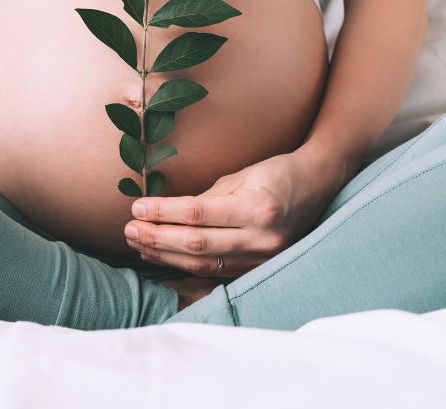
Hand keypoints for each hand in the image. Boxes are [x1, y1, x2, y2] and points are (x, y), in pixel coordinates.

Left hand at [123, 152, 341, 277]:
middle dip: (157, 238)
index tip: (137, 208)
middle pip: (196, 244)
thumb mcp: (241, 177)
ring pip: (202, 263)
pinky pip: (214, 272)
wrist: (317, 187)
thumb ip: (207, 199)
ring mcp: (261, 258)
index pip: (198, 215)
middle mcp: (261, 238)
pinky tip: (162, 257)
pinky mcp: (257, 269)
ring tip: (138, 242)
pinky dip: (184, 266)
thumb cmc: (275, 174)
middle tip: (129, 229)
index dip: (163, 213)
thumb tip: (165, 212)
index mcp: (256, 208)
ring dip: (164, 254)